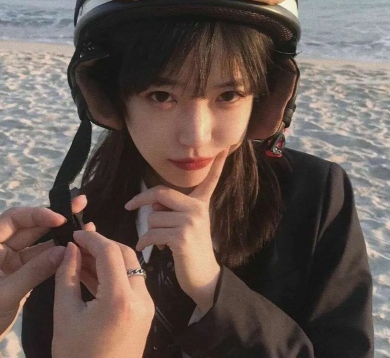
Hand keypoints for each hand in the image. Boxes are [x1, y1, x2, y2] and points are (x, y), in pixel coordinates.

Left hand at [0, 196, 86, 338]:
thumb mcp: (5, 293)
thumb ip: (34, 271)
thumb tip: (65, 251)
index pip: (14, 219)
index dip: (37, 215)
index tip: (60, 219)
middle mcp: (1, 249)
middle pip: (29, 227)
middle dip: (54, 218)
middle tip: (80, 205)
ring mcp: (11, 262)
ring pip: (38, 244)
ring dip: (59, 237)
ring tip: (84, 226)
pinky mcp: (20, 275)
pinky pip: (41, 260)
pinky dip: (56, 256)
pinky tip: (74, 249)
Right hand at [52, 231, 153, 357]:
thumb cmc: (78, 356)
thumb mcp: (65, 315)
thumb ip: (67, 276)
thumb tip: (71, 248)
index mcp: (120, 300)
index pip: (110, 253)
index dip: (92, 239)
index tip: (76, 234)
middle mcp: (141, 298)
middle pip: (125, 255)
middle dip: (102, 245)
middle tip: (79, 244)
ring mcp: (146, 304)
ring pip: (130, 267)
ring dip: (108, 258)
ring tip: (82, 257)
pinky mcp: (145, 310)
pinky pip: (131, 281)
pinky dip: (114, 273)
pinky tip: (93, 272)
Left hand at [125, 150, 227, 312]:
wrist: (204, 277)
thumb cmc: (192, 251)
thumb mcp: (187, 225)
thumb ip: (173, 210)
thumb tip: (153, 205)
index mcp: (201, 204)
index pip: (210, 181)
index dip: (217, 165)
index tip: (224, 149)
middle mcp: (198, 209)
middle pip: (161, 193)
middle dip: (141, 199)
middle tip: (129, 205)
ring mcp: (190, 222)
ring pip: (152, 217)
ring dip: (149, 230)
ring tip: (160, 241)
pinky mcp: (181, 237)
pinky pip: (151, 233)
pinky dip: (145, 242)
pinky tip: (149, 248)